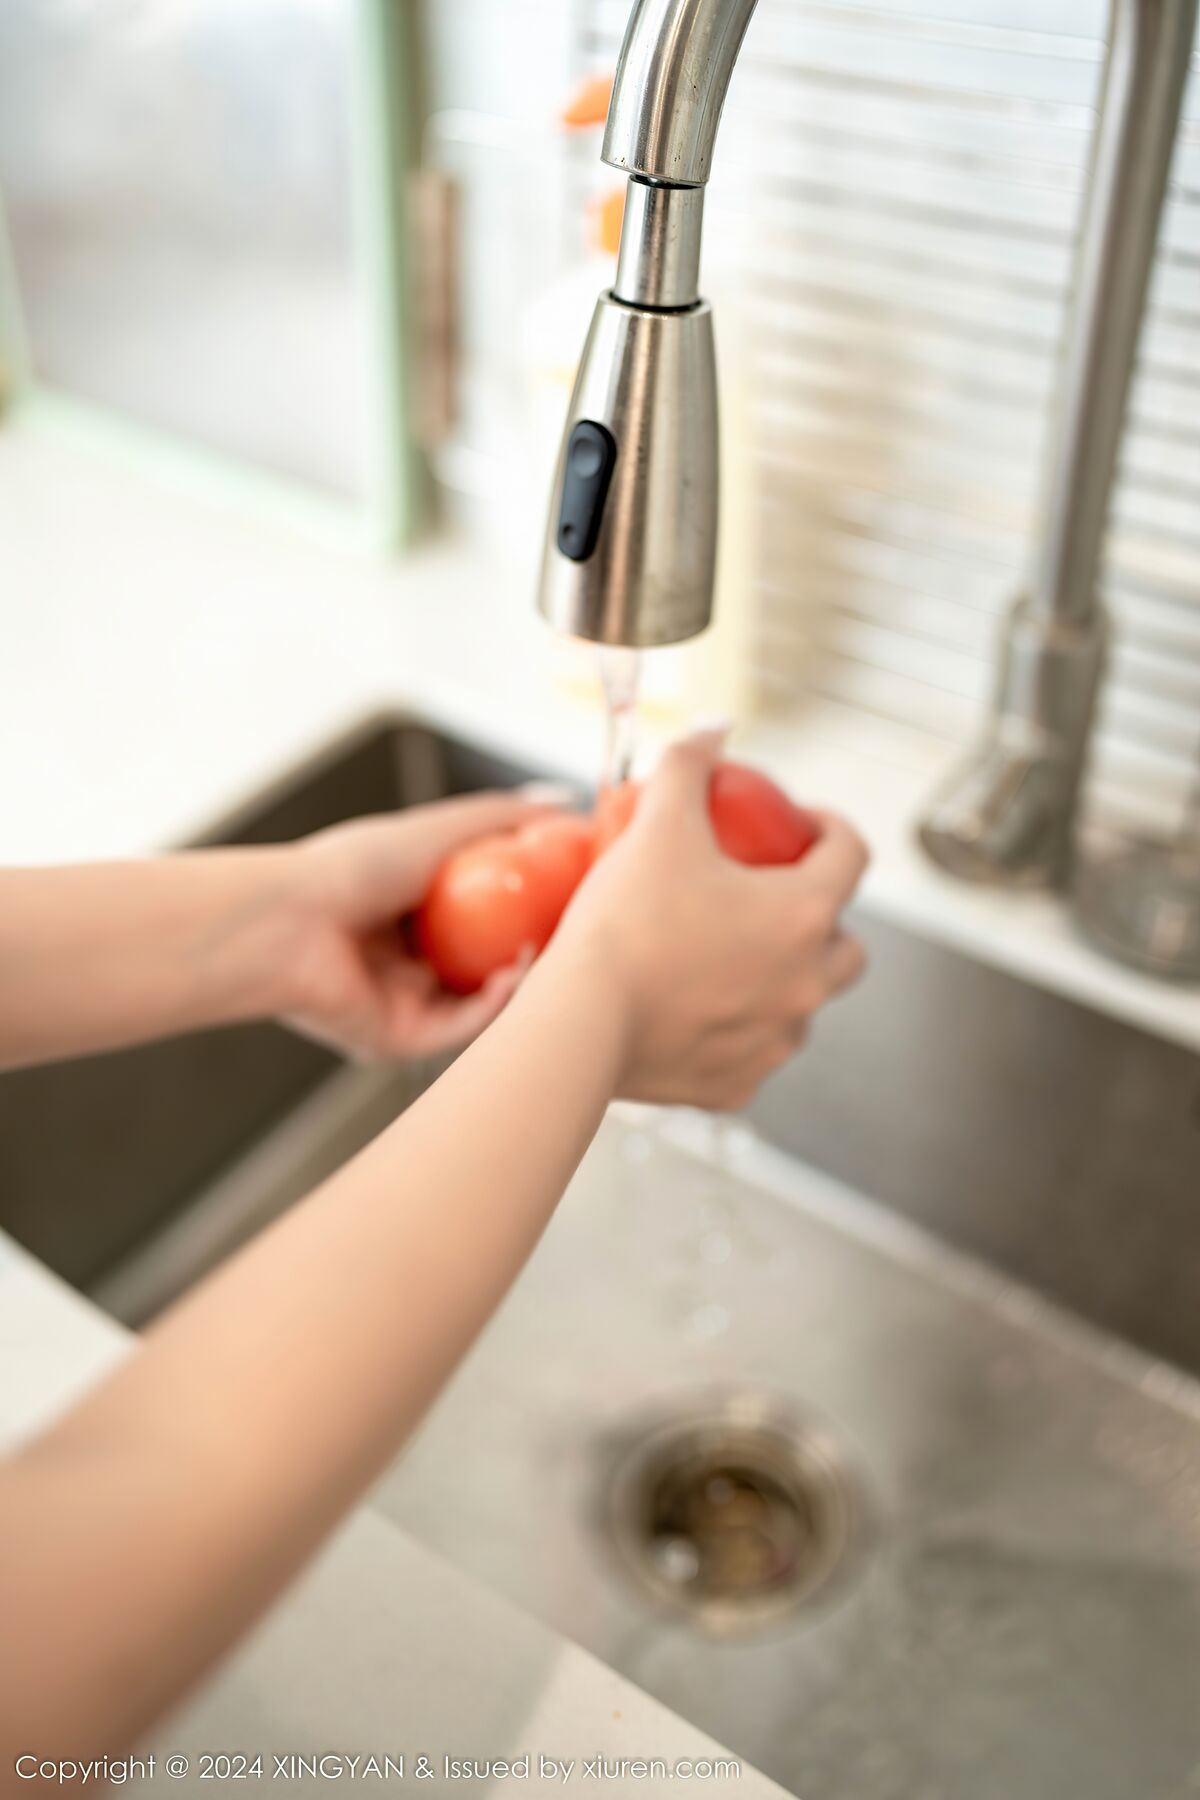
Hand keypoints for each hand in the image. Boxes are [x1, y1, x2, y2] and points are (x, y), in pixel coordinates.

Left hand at [281, 791, 562, 1059]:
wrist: (290, 923)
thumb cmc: (349, 870)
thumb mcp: (439, 828)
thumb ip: (500, 817)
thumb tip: (562, 803)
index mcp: (417, 913)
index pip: (492, 918)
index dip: (536, 910)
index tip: (578, 896)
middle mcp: (413, 960)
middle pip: (492, 962)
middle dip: (537, 950)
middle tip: (579, 932)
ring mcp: (408, 1003)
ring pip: (483, 1002)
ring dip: (523, 980)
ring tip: (553, 949)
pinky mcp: (402, 1040)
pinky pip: (461, 1028)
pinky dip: (494, 1007)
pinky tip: (512, 975)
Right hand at [548, 732, 868, 1109]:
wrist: (579, 1026)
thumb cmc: (624, 926)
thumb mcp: (658, 827)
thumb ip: (688, 766)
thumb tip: (712, 729)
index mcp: (804, 914)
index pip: (852, 854)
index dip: (831, 828)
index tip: (803, 824)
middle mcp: (807, 983)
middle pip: (847, 945)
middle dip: (819, 919)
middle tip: (767, 898)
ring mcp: (775, 1040)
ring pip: (802, 1005)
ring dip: (780, 979)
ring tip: (725, 957)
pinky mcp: (737, 1085)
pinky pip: (752, 1052)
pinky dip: (734, 1032)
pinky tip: (694, 1011)